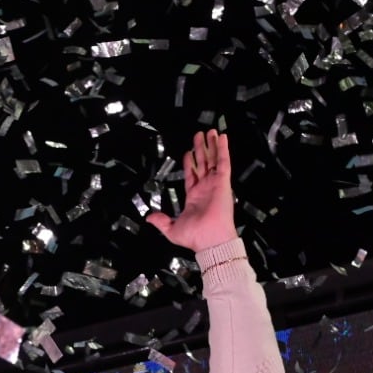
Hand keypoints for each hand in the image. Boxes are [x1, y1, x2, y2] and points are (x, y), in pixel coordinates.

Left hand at [146, 129, 236, 252]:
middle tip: (200, 135)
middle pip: (202, 164)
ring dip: (211, 145)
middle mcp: (205, 189)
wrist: (210, 240)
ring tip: (210, 131)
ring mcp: (215, 184)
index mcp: (194, 197)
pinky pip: (223, 162)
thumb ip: (161, 221)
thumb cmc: (194, 237)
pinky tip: (222, 137)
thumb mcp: (171, 229)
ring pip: (213, 160)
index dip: (189, 163)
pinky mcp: (223, 182)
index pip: (191, 176)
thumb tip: (149, 217)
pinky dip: (223, 149)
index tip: (187, 152)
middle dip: (201, 149)